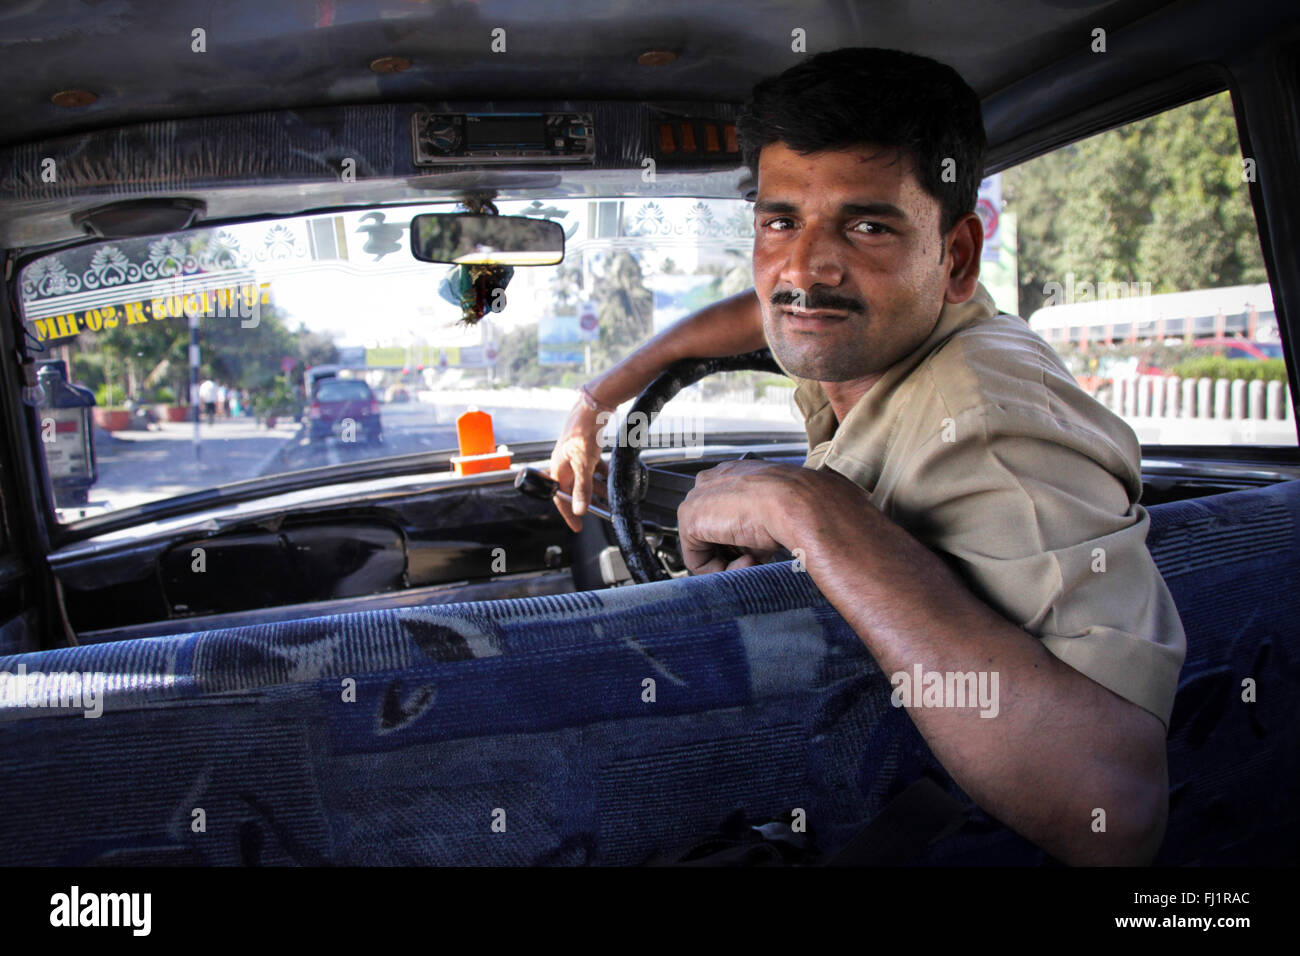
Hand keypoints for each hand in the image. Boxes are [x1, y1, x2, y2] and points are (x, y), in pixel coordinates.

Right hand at [546, 398, 609, 531]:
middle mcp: (565, 463)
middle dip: (588, 501)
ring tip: (609, 498)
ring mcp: (576, 455)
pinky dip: (602, 474)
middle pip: (575, 489)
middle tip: (601, 511)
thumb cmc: (582, 431)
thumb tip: (580, 510)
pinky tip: (611, 478)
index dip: (568, 513)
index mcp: (558, 468)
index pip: (560, 497)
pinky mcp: (587, 448)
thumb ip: (583, 488)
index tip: (578, 526)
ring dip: (597, 489)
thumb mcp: (583, 463)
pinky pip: (594, 467)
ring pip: (586, 478)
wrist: (592, 407)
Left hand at [676, 460, 872, 574]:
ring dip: (731, 563)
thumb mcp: (784, 515)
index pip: (728, 514)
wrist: (802, 502)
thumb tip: (763, 546)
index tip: (764, 548)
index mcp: (738, 474)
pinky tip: (746, 560)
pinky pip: (698, 561)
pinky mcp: (690, 518)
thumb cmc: (804, 505)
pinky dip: (721, 571)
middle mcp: (714, 481)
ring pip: (706, 548)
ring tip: (756, 559)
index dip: (746, 540)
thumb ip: (764, 526)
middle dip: (736, 551)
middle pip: (714, 531)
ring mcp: (699, 497)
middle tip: (761, 556)